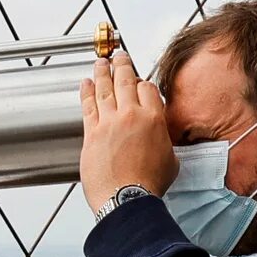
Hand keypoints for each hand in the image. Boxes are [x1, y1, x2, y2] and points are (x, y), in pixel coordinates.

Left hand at [80, 51, 175, 211]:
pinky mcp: (91, 134)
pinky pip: (88, 106)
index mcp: (153, 119)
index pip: (148, 88)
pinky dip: (86, 92)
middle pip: (125, 81)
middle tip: (119, 57)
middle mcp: (130, 115)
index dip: (143, 83)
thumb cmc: (148, 185)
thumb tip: (160, 140)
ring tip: (101, 62)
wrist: (126, 199)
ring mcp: (109, 123)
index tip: (140, 82)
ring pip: (105, 89)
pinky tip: (86, 83)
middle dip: (122, 65)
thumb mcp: (170, 159)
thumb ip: (164, 141)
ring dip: (103, 72)